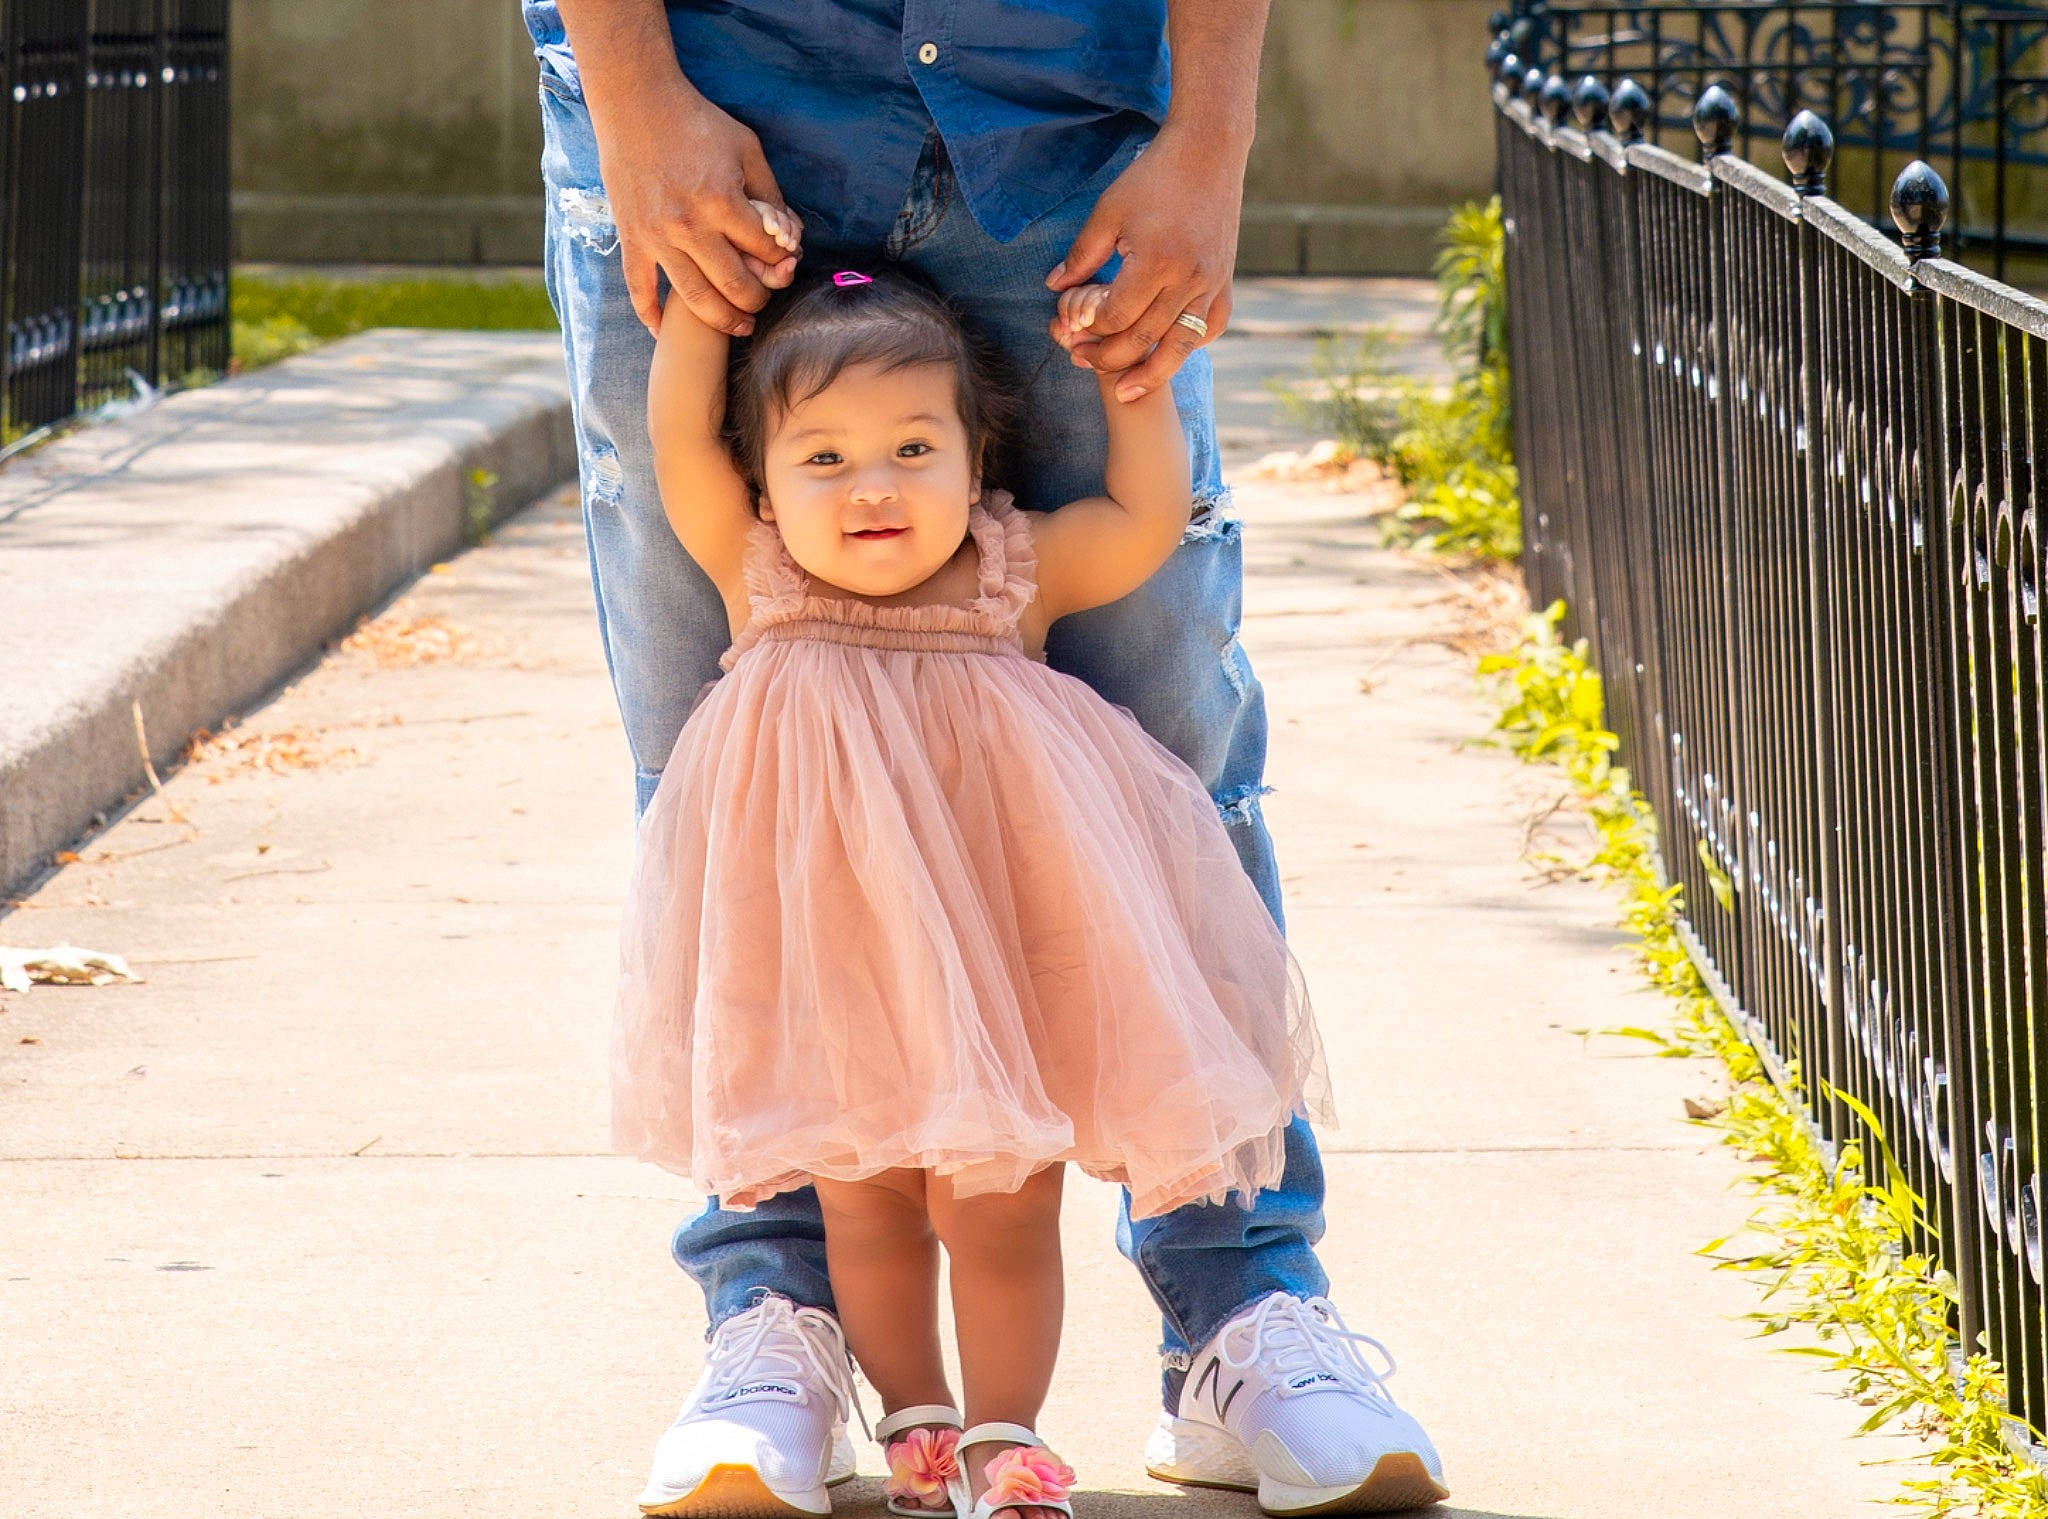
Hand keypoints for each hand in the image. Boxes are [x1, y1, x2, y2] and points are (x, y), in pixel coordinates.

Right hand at [590, 79, 803, 336]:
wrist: (636, 101)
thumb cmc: (697, 121)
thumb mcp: (746, 148)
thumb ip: (769, 193)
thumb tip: (788, 234)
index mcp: (723, 201)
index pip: (765, 251)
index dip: (782, 261)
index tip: (786, 263)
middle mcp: (690, 226)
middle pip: (735, 284)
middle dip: (758, 299)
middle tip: (764, 302)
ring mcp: (657, 237)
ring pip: (695, 298)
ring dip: (723, 320)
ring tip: (740, 327)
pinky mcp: (631, 238)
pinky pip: (640, 289)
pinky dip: (652, 317)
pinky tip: (665, 334)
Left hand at [1046, 125, 1245, 401]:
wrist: (1208, 151)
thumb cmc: (1153, 177)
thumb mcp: (1108, 211)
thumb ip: (1082, 255)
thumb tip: (1054, 288)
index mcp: (1156, 261)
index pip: (1117, 316)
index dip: (1090, 328)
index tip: (1069, 330)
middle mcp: (1188, 279)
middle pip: (1145, 339)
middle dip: (1109, 357)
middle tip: (1081, 361)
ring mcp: (1211, 284)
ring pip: (1181, 346)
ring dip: (1151, 373)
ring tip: (1126, 391)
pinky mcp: (1225, 281)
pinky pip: (1208, 328)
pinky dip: (1189, 345)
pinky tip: (1168, 354)